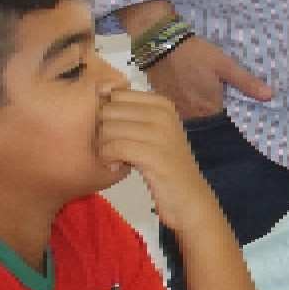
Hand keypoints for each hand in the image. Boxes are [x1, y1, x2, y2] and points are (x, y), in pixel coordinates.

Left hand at [93, 87, 215, 233]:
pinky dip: (108, 160)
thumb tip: (100, 91)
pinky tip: (116, 168)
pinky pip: (114, 148)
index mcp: (162, 103)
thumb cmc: (165, 164)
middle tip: (113, 150)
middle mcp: (163, 112)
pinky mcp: (153, 154)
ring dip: (104, 148)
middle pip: (109, 110)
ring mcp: (160, 132)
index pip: (116, 94)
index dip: (108, 115)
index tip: (117, 134)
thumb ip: (130, 113)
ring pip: (108, 129)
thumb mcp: (152, 131)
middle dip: (103, 131)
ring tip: (115, 160)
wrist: (188, 198)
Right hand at [145, 34, 273, 122]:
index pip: (223, 126)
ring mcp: (175, 110)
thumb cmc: (195, 54)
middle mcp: (190, 115)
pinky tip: (191, 97)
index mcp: (208, 109)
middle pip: (206, 124)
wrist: (160, 44)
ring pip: (192, 118)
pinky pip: (179, 111)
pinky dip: (187, 108)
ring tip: (208, 105)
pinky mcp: (165, 102)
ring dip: (200, 115)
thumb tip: (270, 97)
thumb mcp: (224, 65)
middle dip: (216, 121)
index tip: (242, 123)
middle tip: (225, 110)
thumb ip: (246, 82)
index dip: (232, 124)